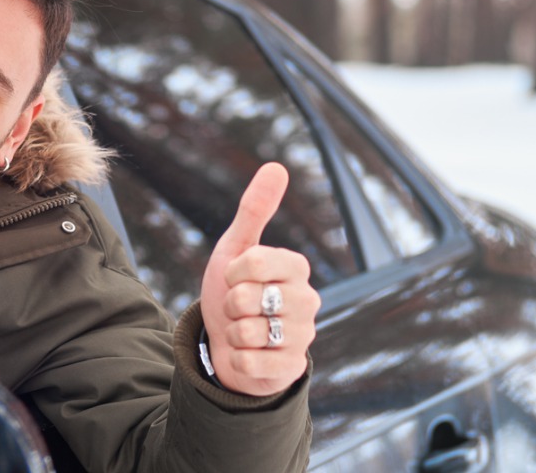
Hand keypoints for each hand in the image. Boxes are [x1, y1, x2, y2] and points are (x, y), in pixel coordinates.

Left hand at [196, 162, 319, 396]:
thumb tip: (276, 166)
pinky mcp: (291, 369)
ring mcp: (303, 337)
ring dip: (233, 333)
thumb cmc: (233, 291)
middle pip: (247, 298)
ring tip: (244, 332)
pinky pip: (250, 362)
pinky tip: (247, 355)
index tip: (235, 277)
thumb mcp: (236, 248)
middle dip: (230, 304)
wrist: (227, 344)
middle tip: (239, 308)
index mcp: (296, 268)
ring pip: (247, 332)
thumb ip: (254, 209)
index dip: (232, 271)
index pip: (253, 261)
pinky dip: (237, 359)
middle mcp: (307, 301)